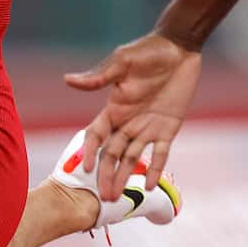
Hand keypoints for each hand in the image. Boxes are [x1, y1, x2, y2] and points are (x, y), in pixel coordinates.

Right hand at [62, 32, 202, 201]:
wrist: (180, 48)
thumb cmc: (148, 51)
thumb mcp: (122, 62)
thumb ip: (98, 77)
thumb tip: (67, 80)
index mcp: (114, 108)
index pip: (96, 135)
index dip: (89, 151)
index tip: (84, 169)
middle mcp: (128, 121)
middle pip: (112, 153)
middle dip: (106, 174)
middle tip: (102, 196)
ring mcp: (148, 127)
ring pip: (132, 158)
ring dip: (124, 177)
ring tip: (116, 199)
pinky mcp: (168, 128)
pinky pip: (160, 153)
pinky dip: (155, 170)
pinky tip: (148, 186)